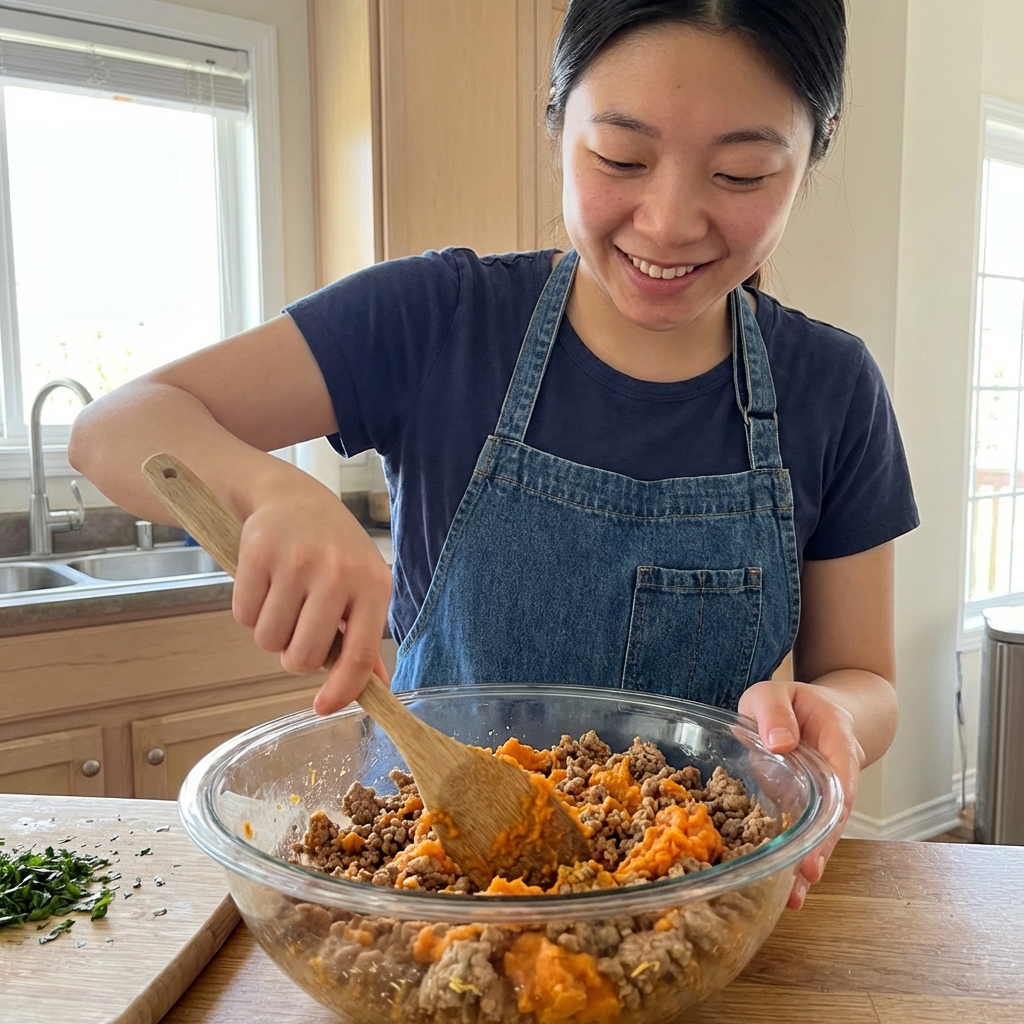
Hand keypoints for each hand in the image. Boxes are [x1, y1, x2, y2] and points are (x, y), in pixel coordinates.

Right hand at [231, 478, 392, 714]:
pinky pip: (242, 616)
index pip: (359, 654)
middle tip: (298, 630)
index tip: (324, 707)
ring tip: (283, 601)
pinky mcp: (258, 552)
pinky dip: (249, 611)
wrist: (293, 496)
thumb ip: (364, 637)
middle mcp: (339, 571)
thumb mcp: (361, 584)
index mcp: (373, 584)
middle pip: (302, 657)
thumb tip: (377, 689)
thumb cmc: (333, 549)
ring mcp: (297, 560)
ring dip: (270, 633)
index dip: (341, 690)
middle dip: (294, 656)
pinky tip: (264, 586)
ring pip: (269, 641)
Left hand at [737, 680, 864, 908]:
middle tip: (805, 876)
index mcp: (836, 742)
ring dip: (808, 863)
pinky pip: (804, 835)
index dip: (835, 806)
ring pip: (821, 833)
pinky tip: (784, 887)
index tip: (825, 831)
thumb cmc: (793, 703)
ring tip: (793, 896)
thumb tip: (780, 743)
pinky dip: (796, 859)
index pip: (842, 774)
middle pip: (836, 815)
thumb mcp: (775, 693)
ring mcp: (823, 798)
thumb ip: (775, 712)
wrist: (814, 711)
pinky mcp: (804, 810)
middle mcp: (837, 775)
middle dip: (822, 847)